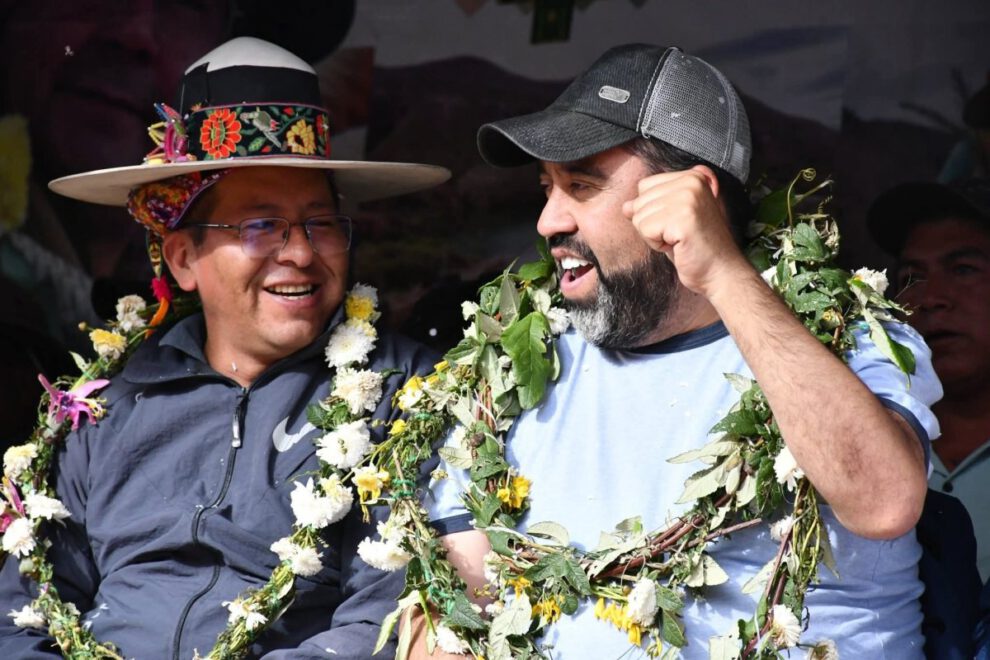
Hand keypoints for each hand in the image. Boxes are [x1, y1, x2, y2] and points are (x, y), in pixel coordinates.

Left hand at [622, 165, 750, 296]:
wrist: (721, 272)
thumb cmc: (696, 249)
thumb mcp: (672, 220)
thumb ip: (650, 207)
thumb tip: (626, 206)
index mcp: (693, 176)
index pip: (645, 186)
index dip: (654, 211)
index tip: (678, 223)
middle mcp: (692, 181)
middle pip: (640, 201)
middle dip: (652, 224)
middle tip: (679, 235)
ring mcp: (688, 197)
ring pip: (639, 216)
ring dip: (654, 236)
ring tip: (679, 240)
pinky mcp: (683, 217)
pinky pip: (645, 229)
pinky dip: (656, 244)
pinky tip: (678, 245)